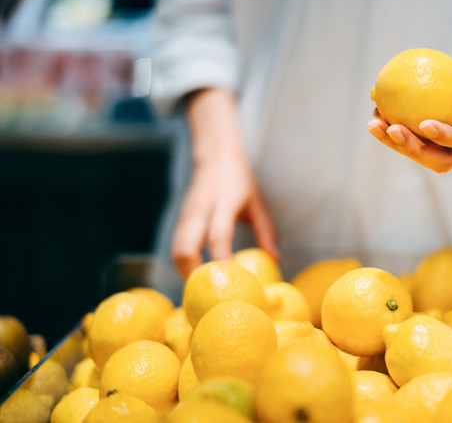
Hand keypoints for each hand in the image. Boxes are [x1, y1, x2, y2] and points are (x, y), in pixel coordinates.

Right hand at [172, 88, 277, 277]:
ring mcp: (186, 215)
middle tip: (209, 296)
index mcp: (224, 203)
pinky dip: (182, 265)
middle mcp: (200, 210)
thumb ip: (266, 231)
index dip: (222, 262)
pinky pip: (175, 247)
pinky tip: (195, 278)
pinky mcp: (179, 220)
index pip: (218, 237)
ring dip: (186, 273)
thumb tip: (275, 259)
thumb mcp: (259, 203)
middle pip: (185, 249)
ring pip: (176, 250)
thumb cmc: (240, 180)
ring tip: (202, 293)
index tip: (231, 284)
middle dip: (194, 276)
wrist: (215, 155)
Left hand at [367, 48, 451, 172]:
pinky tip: (375, 113)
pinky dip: (392, 131)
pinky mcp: (434, 141)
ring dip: (396, 144)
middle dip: (414, 149)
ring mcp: (450, 145)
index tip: (424, 124)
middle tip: (392, 129)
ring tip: (374, 124)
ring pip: (423, 155)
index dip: (446, 136)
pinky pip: (413, 140)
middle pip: (441, 159)